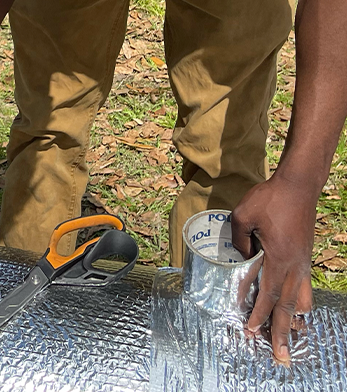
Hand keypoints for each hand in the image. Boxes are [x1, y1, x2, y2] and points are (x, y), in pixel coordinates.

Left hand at [231, 175, 315, 363]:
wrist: (298, 186)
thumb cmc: (270, 199)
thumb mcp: (244, 216)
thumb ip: (239, 240)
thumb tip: (240, 258)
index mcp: (278, 260)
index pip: (267, 294)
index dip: (258, 314)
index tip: (251, 331)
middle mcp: (295, 267)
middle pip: (288, 307)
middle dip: (282, 333)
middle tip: (280, 357)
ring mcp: (302, 263)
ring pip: (300, 300)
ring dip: (293, 320)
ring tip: (290, 337)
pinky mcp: (304, 257)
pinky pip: (303, 287)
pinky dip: (300, 302)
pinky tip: (296, 309)